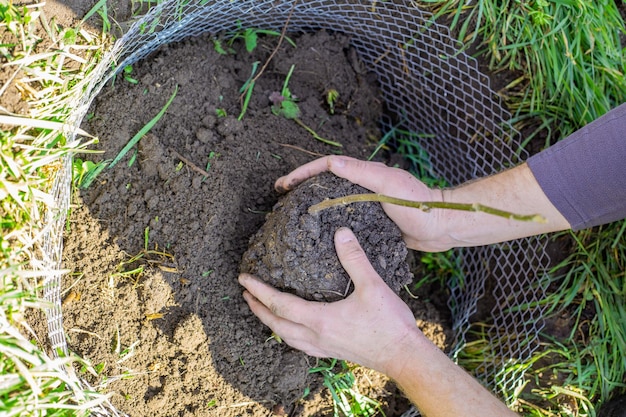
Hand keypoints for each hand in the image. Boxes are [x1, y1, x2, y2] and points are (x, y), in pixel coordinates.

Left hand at [238, 227, 423, 376]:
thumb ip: (354, 258)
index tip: (243, 278)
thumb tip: (341, 232)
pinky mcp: (333, 352)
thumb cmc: (389, 323)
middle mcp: (316, 336)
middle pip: (276, 322)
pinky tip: (294, 330)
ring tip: (262, 310)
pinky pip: (301, 344)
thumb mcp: (372, 285)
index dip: (259, 290)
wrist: (404, 356)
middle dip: (257, 307)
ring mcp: (323, 346)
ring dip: (270, 322)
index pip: (279, 303)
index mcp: (319, 319)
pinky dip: (288, 334)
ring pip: (286, 336)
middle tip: (245, 293)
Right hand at [275, 156, 451, 251]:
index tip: (284, 184)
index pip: (326, 167)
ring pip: (331, 202)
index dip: (303, 173)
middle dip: (301, 186)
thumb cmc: (418, 204)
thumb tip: (331, 162)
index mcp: (365, 174)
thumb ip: (362, 172)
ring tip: (291, 215)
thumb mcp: (389, 185)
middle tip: (280, 198)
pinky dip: (327, 224)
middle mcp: (362, 187)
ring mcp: (366, 206)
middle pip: (325, 182)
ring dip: (310, 204)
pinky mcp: (371, 224)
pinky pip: (343, 221)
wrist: (443, 227)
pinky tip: (317, 237)